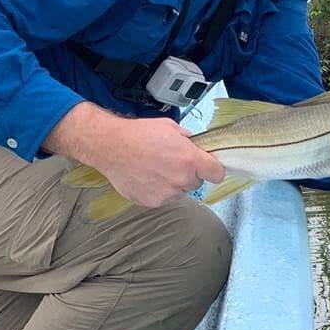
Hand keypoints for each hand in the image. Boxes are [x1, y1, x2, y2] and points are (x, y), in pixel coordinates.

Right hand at [100, 117, 224, 208]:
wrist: (112, 146)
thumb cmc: (140, 134)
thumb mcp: (171, 127)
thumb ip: (188, 140)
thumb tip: (195, 146)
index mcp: (190, 160)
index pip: (217, 174)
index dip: (213, 169)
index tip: (208, 167)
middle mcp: (181, 179)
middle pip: (196, 182)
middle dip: (188, 174)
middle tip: (171, 162)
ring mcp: (167, 193)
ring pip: (179, 191)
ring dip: (173, 183)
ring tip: (155, 169)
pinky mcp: (153, 202)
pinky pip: (163, 198)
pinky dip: (158, 190)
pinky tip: (146, 176)